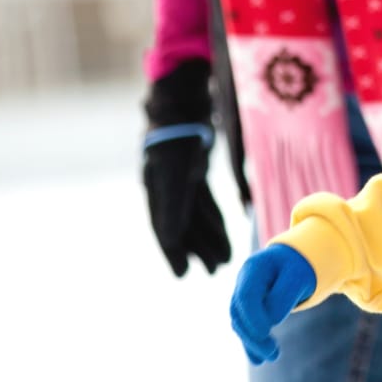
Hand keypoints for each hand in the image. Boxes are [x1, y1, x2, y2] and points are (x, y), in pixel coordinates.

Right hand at [141, 60, 229, 277]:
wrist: (182, 105)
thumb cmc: (176, 141)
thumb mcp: (173, 177)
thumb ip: (172, 209)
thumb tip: (170, 242)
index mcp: (156, 193)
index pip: (165, 231)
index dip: (174, 254)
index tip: (182, 276)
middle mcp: (165, 189)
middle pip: (183, 227)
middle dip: (198, 249)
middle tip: (214, 272)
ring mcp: (179, 179)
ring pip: (196, 216)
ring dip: (210, 237)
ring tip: (224, 259)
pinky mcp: (194, 169)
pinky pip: (205, 202)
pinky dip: (214, 218)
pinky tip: (225, 232)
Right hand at [230, 246, 316, 364]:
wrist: (293, 260)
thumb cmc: (297, 267)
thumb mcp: (297, 277)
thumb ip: (283, 296)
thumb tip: (270, 321)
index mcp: (253, 269)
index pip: (247, 296)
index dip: (253, 317)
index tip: (266, 333)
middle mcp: (243, 283)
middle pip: (240, 313)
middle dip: (254, 335)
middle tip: (274, 354)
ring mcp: (242, 297)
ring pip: (240, 323)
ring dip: (253, 343)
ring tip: (272, 357)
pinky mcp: (247, 310)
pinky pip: (246, 329)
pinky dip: (251, 344)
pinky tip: (257, 361)